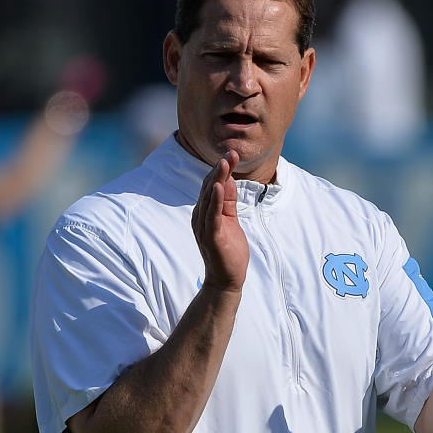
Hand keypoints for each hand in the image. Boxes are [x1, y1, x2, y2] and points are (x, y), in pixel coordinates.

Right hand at [192, 151, 248, 291]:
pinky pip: (213, 215)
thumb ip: (229, 202)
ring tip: (225, 163)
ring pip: (210, 198)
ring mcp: (204, 226)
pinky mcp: (211, 236)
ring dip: (218, 179)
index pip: (212, 186)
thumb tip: (229, 180)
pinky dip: (216, 200)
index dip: (221, 170)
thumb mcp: (231, 220)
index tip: (232, 154)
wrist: (227, 279)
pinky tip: (220, 186)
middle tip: (231, 153)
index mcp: (205, 212)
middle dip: (220, 170)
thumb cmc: (229, 250)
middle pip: (209, 188)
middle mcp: (200, 216)